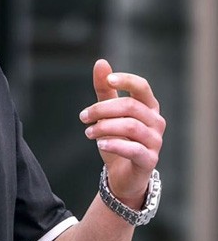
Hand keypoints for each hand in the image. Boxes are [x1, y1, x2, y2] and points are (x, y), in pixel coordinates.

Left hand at [79, 58, 165, 208]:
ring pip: (131, 126)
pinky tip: (100, 143)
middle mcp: (156, 122)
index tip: (108, 80)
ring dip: (105, 127)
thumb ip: (105, 91)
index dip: (126, 80)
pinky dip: (115, 144)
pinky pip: (133, 149)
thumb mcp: (108, 115)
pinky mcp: (149, 160)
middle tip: (83, 117)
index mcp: (149, 107)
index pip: (141, 87)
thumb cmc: (118, 141)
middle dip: (103, 109)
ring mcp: (155, 141)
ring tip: (88, 133)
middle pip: (130, 107)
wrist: (123, 176)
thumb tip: (101, 63)